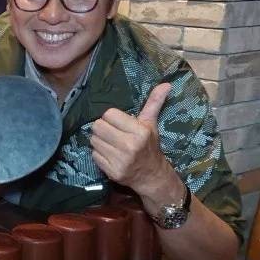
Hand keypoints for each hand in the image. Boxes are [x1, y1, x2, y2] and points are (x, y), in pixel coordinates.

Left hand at [89, 83, 183, 207]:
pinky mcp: (111, 171)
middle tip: (112, 133)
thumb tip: (166, 84)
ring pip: (93, 140)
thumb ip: (154, 103)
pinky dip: (99, 154)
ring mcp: (120, 160)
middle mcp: (129, 145)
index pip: (109, 114)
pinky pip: (94, 155)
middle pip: (97, 126)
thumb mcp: (151, 124)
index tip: (118, 124)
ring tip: (111, 144)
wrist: (152, 175)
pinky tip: (110, 155)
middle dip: (103, 128)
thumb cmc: (149, 146)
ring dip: (100, 141)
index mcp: (139, 131)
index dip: (111, 118)